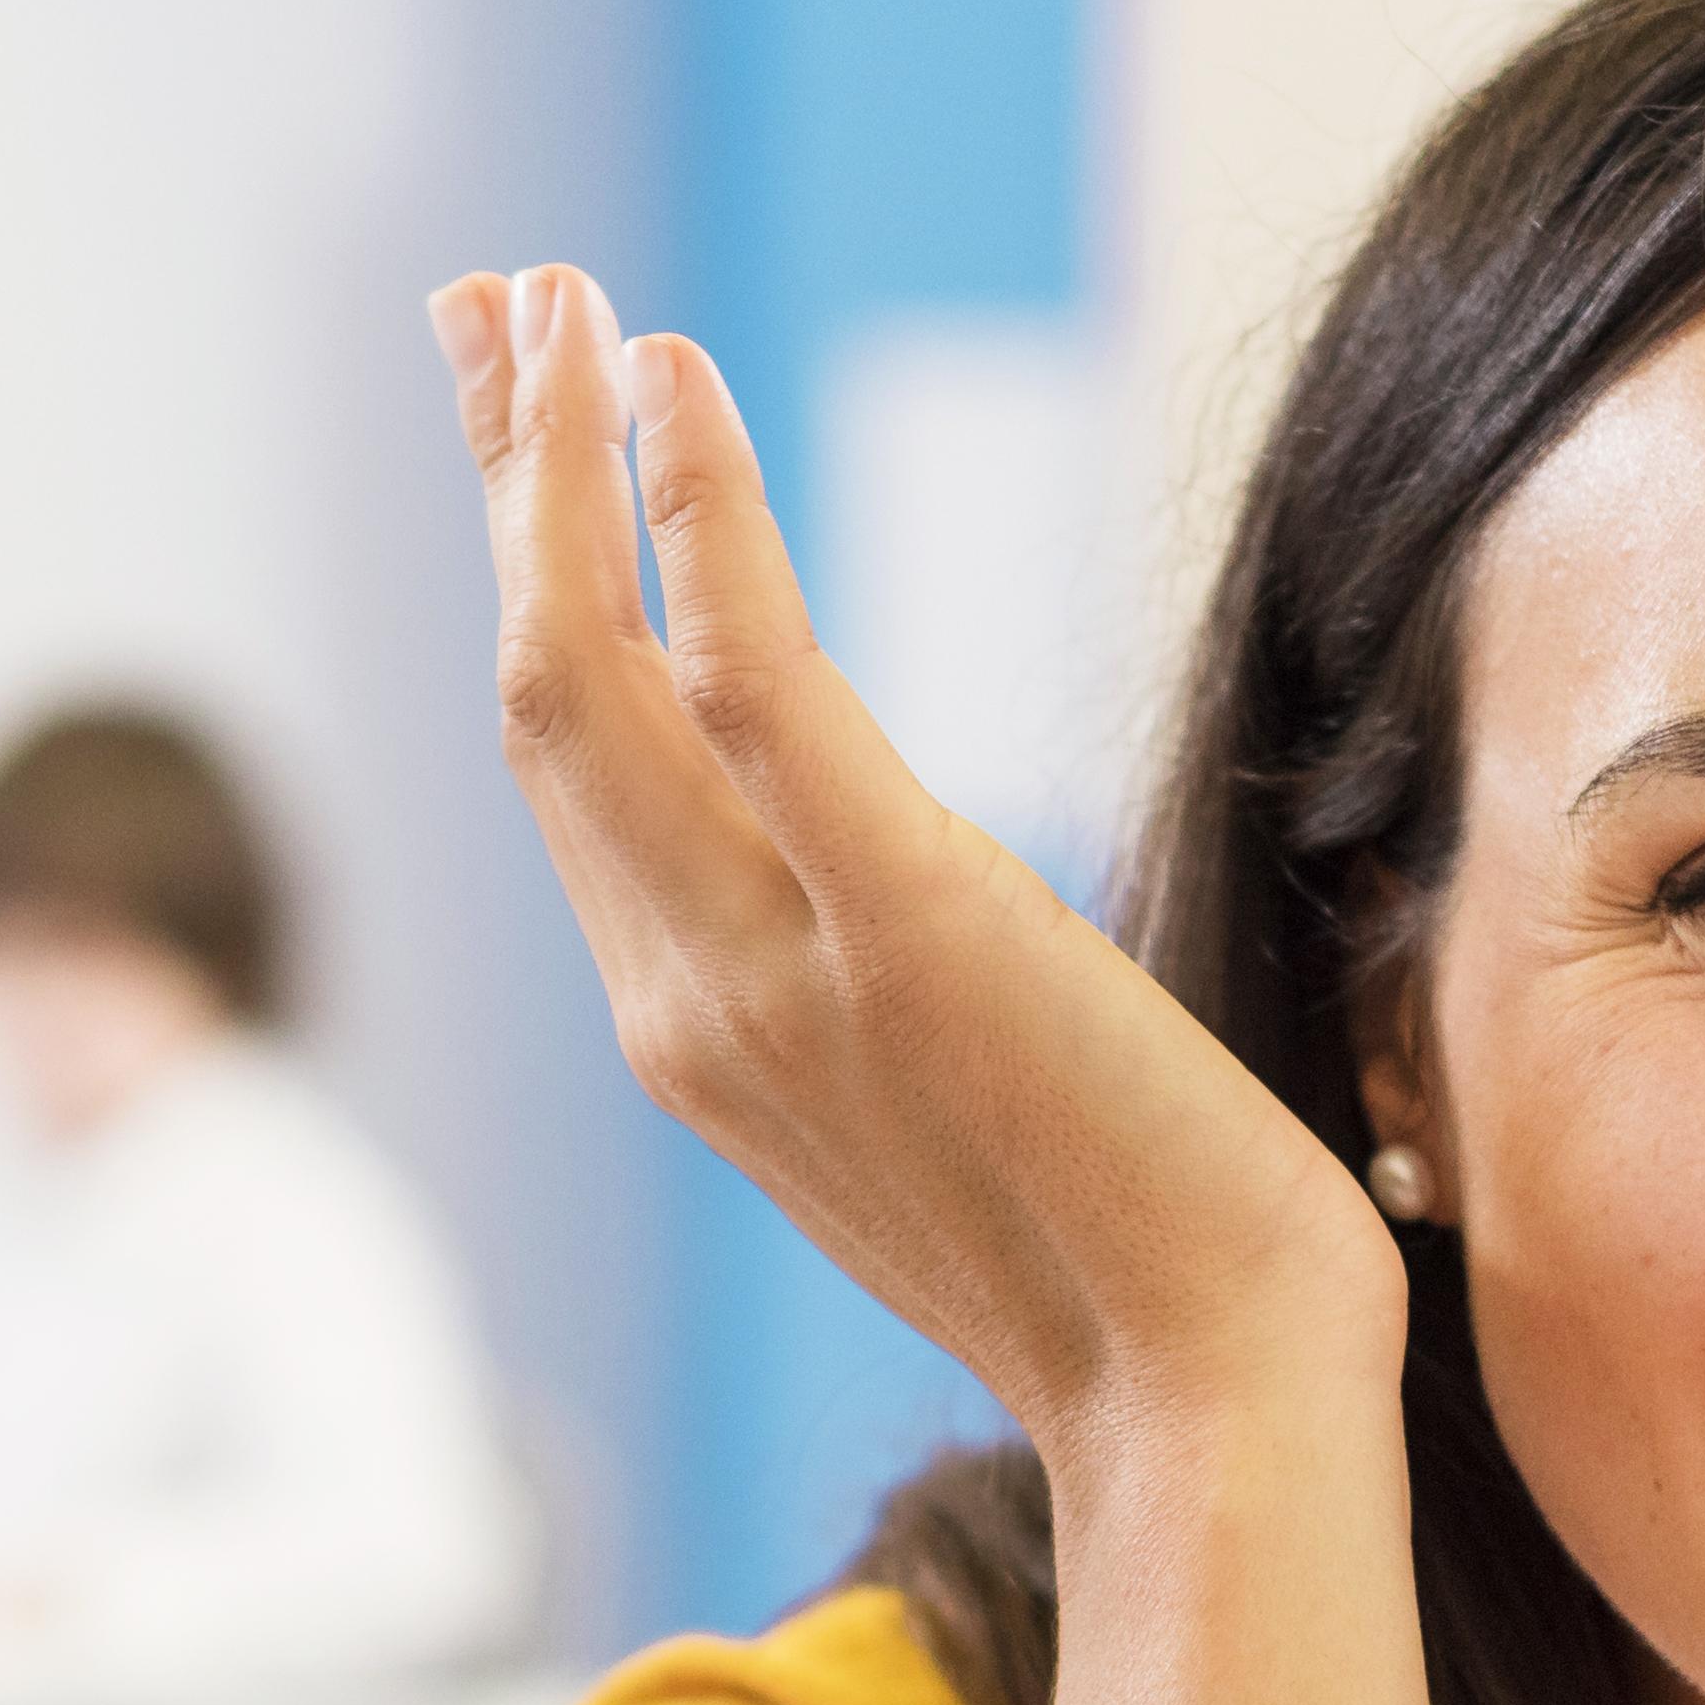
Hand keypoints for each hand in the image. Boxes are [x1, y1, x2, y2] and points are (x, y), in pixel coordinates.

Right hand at [438, 262, 1397, 1457]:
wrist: (1213, 1411)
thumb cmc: (1135, 1277)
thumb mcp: (950, 1115)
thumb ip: (878, 996)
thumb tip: (904, 903)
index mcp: (693, 1033)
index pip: (573, 768)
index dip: (537, 579)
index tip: (533, 423)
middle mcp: (683, 994)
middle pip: (535, 687)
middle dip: (504, 478)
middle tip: (491, 297)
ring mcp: (769, 966)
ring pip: (584, 668)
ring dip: (553, 460)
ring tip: (554, 294)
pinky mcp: (900, 924)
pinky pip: (752, 684)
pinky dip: (695, 517)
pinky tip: (670, 375)